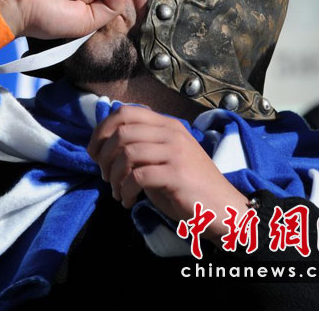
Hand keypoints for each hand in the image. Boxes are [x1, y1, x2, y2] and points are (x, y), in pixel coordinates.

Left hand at [87, 106, 248, 239]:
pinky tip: (127, 201)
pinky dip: (125, 190)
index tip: (95, 152)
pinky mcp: (177, 174)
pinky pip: (138, 177)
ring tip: (117, 191)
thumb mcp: (165, 157)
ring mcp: (176, 152)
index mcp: (167, 124)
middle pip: (122, 131)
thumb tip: (105, 145)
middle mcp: (171, 132)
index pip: (126, 112)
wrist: (223, 207)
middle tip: (105, 176)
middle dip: (104, 156)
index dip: (102, 130)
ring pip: (127, 153)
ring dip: (114, 176)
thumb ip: (143, 146)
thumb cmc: (190, 185)